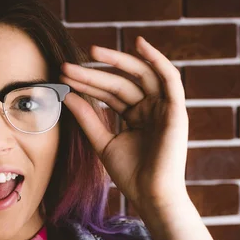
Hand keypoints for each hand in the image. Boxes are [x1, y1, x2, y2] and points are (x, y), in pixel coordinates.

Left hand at [60, 37, 189, 216]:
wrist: (151, 195)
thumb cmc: (130, 174)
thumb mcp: (103, 142)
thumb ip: (87, 118)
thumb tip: (67, 95)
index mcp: (136, 116)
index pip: (109, 93)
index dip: (86, 83)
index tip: (62, 76)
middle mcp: (151, 109)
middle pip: (120, 83)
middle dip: (93, 73)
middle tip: (67, 65)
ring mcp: (164, 108)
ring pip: (140, 76)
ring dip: (118, 61)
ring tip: (92, 51)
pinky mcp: (177, 109)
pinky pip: (170, 78)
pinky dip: (157, 59)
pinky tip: (140, 44)